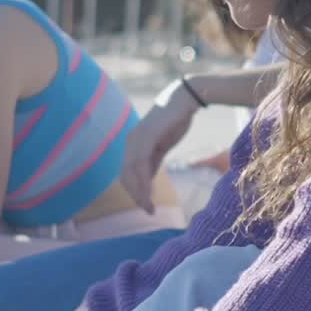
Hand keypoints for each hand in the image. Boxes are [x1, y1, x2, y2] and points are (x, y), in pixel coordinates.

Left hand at [122, 81, 196, 210]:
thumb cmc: (175, 121)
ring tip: (150, 206)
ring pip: (131, 173)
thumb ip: (152, 161)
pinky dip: (144, 182)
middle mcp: (131, 142)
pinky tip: (151, 193)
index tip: (147, 206)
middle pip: (125, 176)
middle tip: (148, 210)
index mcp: (133, 144)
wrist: (185, 100)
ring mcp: (136, 139)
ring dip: (140, 193)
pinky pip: (141, 164)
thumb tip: (147, 180)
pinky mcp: (146, 137)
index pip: (127, 173)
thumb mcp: (162, 146)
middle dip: (136, 196)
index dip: (135, 191)